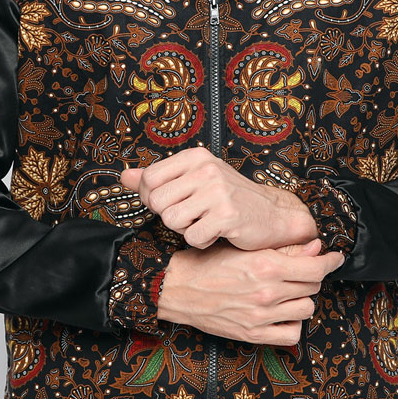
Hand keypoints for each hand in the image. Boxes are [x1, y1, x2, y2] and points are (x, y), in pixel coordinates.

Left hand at [120, 148, 316, 250]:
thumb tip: (124, 177)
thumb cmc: (229, 199)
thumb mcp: (194, 180)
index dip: (153, 198)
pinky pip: (192, 237)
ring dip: (186, 230)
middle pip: (158, 202)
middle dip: (170, 216)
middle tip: (193, 215)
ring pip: (172, 221)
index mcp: (196, 157)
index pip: (150, 179)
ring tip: (205, 222)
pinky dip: (202, 241)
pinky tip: (217, 232)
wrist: (273, 215)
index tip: (173, 202)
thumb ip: (158, 179)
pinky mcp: (228, 216)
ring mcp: (218, 191)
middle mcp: (207, 169)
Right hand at [156, 238, 344, 345]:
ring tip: (289, 292)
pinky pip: (291, 334)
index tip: (335, 258)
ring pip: (306, 309)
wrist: (178, 288)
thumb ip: (283, 250)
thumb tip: (316, 248)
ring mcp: (261, 316)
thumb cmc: (208, 263)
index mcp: (266, 266)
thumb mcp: (245, 248)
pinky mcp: (253, 334)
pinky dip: (292, 324)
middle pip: (313, 286)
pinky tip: (282, 314)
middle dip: (312, 276)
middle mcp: (267, 292)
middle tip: (301, 271)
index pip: (316, 267)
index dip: (331, 261)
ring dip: (302, 299)